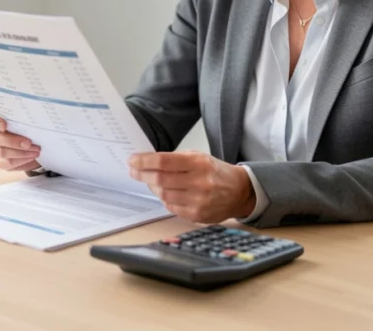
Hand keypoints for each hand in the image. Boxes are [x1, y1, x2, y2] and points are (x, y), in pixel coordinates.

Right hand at [0, 108, 40, 171]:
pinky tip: (31, 156)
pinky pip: (7, 163)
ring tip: (36, 150)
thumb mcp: (26, 119)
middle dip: (13, 141)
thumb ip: (24, 116)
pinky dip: (21, 160)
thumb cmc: (27, 127)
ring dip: (21, 152)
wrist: (33, 143)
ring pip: (1, 152)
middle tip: (29, 143)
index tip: (4, 125)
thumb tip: (33, 115)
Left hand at [128, 151, 255, 222]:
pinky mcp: (197, 215)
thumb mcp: (199, 157)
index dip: (144, 161)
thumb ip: (175, 158)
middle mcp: (199, 182)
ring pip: (163, 195)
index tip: (133, 160)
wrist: (239, 192)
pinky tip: (166, 193)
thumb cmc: (216, 172)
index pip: (164, 161)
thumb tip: (148, 161)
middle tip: (134, 171)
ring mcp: (198, 201)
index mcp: (199, 163)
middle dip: (142, 175)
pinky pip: (171, 207)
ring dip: (153, 188)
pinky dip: (165, 199)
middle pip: (160, 180)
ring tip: (151, 182)